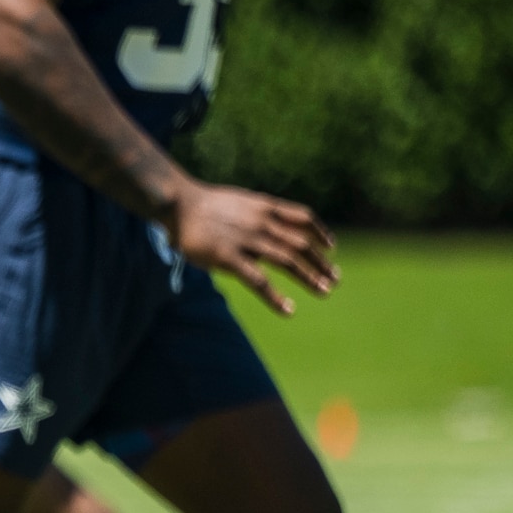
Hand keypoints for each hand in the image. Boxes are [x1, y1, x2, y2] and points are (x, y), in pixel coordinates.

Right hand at [166, 181, 335, 315]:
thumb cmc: (204, 205)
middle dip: (321, 263)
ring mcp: (247, 240)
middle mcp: (262, 223)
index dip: (321, 233)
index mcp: (265, 207)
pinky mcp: (228, 257)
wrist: (178, 203)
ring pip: (288, 260)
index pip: (303, 218)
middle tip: (334, 279)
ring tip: (324, 292)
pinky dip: (276, 297)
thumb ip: (258, 216)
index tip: (331, 247)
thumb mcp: (239, 202)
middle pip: (301, 244)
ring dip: (310, 277)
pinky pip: (258, 280)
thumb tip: (270, 230)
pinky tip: (288, 310)